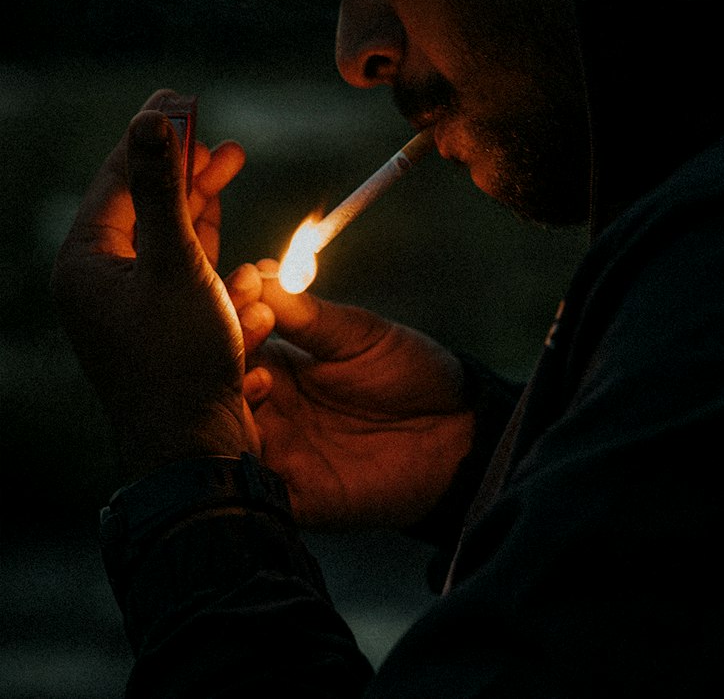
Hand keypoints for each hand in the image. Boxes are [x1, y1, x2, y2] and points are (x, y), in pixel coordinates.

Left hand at [52, 90, 257, 478]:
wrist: (192, 447)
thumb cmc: (178, 358)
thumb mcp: (174, 261)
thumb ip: (162, 188)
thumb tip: (149, 119)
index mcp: (87, 261)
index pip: (118, 177)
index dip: (154, 135)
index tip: (182, 98)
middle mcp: (103, 278)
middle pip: (144, 201)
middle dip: (183, 164)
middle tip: (215, 129)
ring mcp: (133, 301)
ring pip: (168, 230)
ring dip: (201, 197)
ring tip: (232, 158)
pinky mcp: (164, 320)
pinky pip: (184, 265)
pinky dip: (209, 240)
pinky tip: (228, 218)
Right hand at [228, 265, 474, 529]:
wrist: (458, 433)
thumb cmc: (412, 373)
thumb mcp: (361, 335)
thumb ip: (310, 316)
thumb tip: (262, 275)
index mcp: (280, 362)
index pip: (235, 336)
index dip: (234, 308)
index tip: (247, 282)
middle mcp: (268, 407)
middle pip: (219, 384)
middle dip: (226, 353)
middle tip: (252, 325)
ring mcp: (277, 452)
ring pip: (225, 432)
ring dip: (232, 405)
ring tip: (258, 377)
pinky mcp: (294, 496)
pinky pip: (252, 486)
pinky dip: (245, 460)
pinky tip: (255, 433)